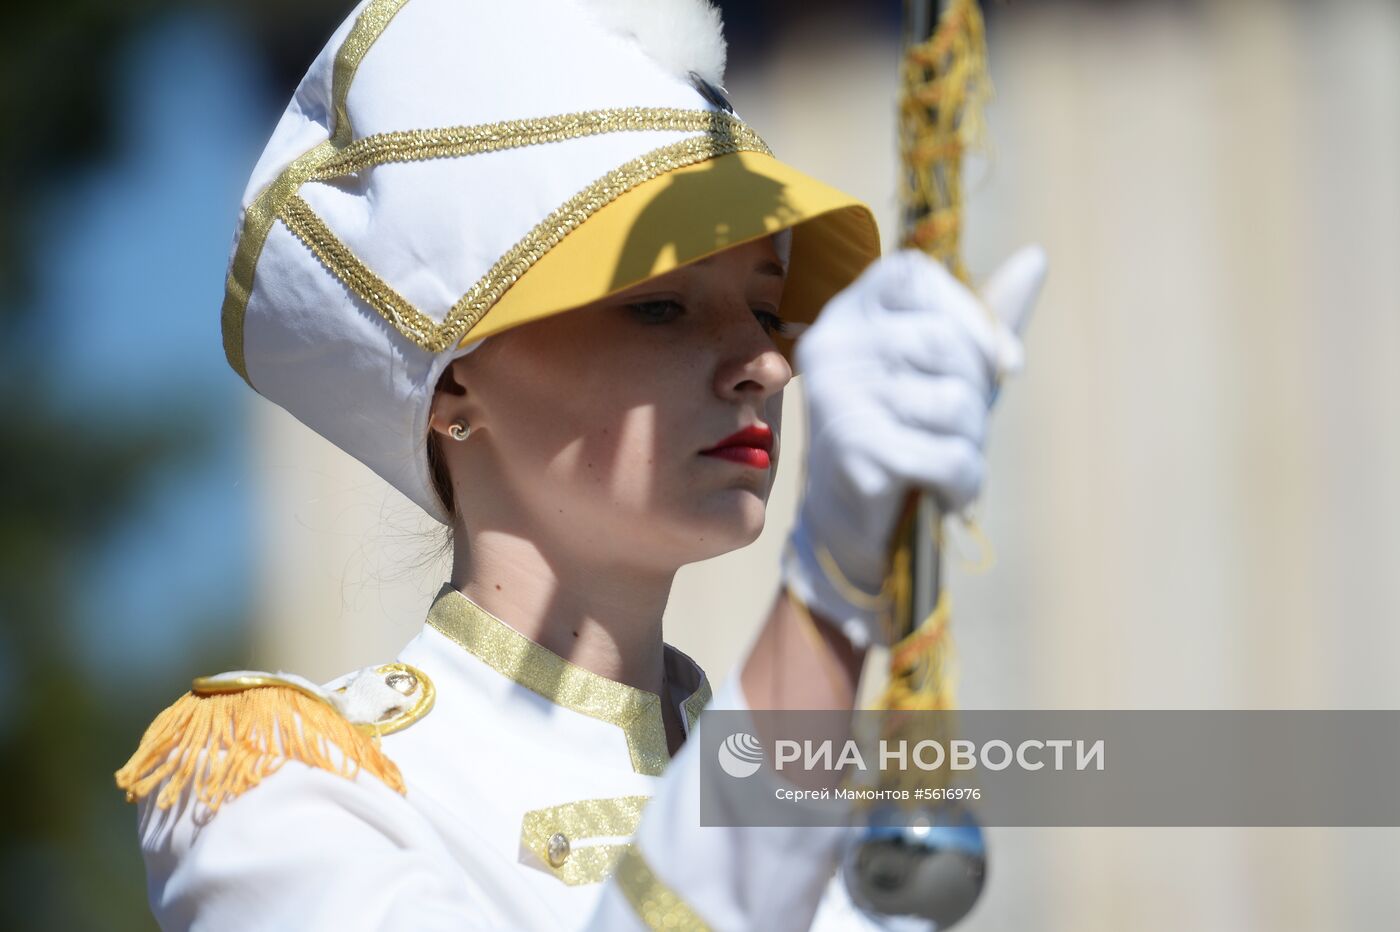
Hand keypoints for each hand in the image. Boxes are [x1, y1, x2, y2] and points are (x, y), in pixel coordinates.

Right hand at [781, 246, 1046, 647]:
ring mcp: (837, 400)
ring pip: (953, 403)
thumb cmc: (903, 436)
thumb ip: (983, 317)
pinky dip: (964, 483)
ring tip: (946, 463)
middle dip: (976, 394)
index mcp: (848, 314)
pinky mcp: (854, 454)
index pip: (913, 274)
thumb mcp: (943, 371)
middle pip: (943, 342)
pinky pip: (949, 456)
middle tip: (959, 430)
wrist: (849, 529)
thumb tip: (1037, 258)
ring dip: (971, 444)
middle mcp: (832, 347)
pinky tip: (944, 492)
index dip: (970, 315)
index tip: (1001, 363)